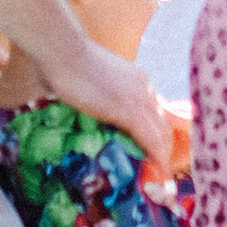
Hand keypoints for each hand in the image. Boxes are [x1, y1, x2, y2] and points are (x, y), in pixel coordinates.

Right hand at [37, 39, 181, 168]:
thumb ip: (86, 93)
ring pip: (162, 133)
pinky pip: (152, 140)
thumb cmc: (62, 61)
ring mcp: (140, 97)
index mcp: (135, 80)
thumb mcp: (83, 79)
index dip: (155, 131)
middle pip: (163, 122)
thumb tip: (64, 104)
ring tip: (159, 175)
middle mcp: (144, 87)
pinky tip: (158, 171)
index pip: (154, 110)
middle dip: (164, 146)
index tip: (150, 149)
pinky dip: (157, 157)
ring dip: (163, 156)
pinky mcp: (130, 110)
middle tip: (158, 167)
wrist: (62, 50)